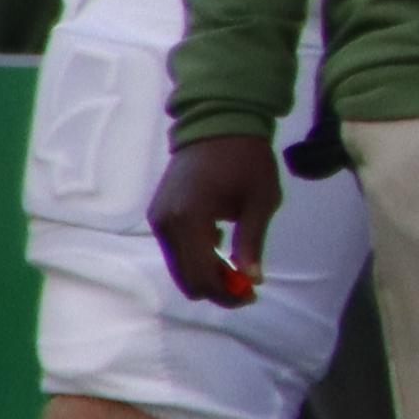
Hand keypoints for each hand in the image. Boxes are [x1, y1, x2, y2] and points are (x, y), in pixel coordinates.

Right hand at [148, 135, 278, 308]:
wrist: (217, 123)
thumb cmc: (246, 159)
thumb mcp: (260, 201)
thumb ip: (251, 242)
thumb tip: (251, 279)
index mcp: (189, 219)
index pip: (201, 275)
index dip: (226, 293)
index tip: (251, 295)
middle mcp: (165, 222)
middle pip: (186, 277)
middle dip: (216, 288)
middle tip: (246, 286)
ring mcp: (157, 218)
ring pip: (179, 266)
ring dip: (206, 273)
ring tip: (238, 266)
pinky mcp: (158, 213)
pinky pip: (175, 249)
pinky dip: (196, 257)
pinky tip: (220, 246)